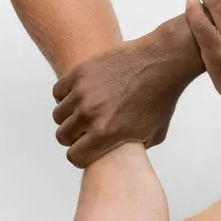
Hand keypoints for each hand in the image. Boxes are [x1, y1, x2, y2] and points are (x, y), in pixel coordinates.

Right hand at [52, 21, 201, 168]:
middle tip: (86, 132)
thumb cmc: (161, 99)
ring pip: (58, 115)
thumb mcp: (153, 135)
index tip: (88, 150)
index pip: (75, 157)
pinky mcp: (80, 73)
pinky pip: (59, 92)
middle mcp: (90, 114)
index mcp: (106, 134)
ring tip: (85, 113)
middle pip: (63, 137)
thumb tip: (118, 156)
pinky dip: (66, 96)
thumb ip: (132, 149)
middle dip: (74, 138)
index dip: (81, 157)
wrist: (161, 63)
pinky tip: (81, 96)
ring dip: (69, 117)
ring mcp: (83, 92)